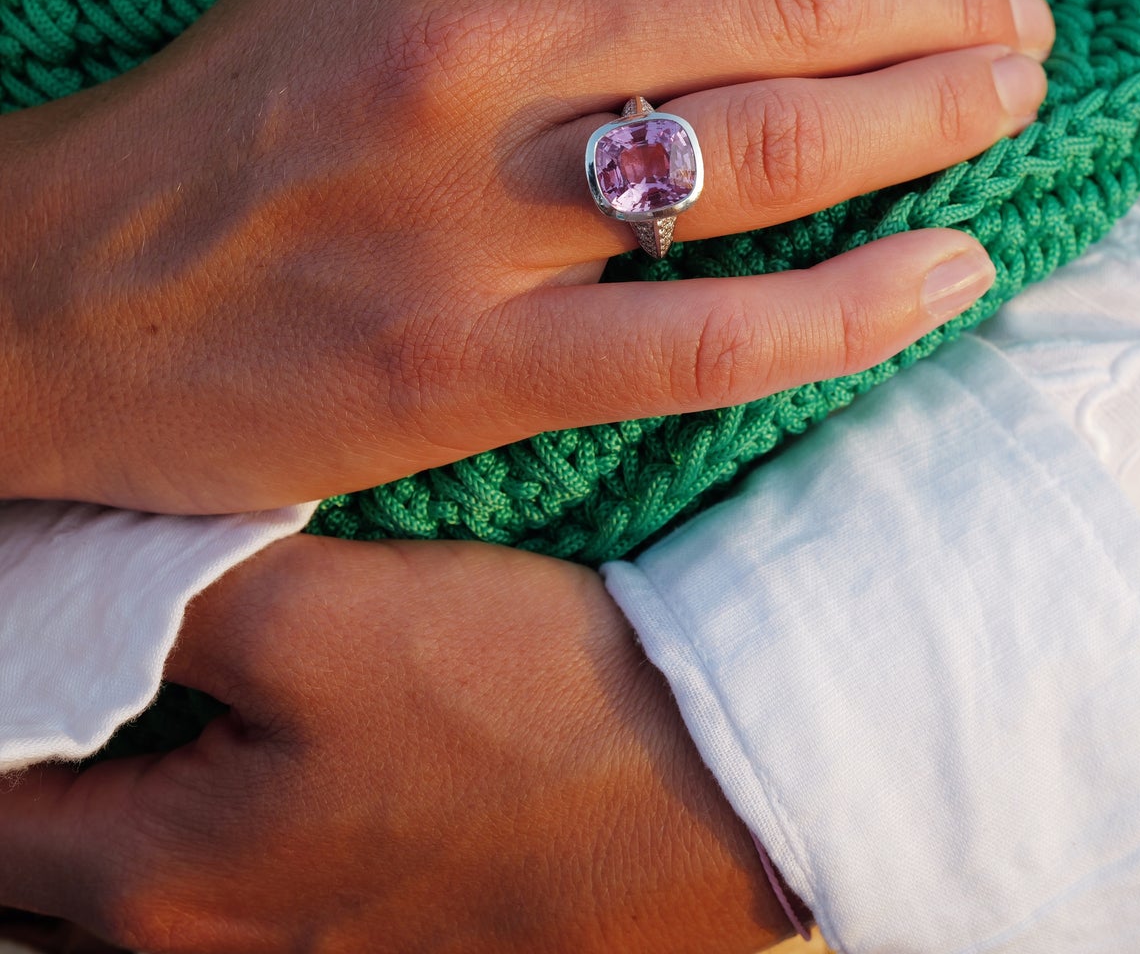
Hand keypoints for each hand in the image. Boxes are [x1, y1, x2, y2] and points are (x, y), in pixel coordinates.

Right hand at [0, 0, 1050, 512]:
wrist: (59, 287)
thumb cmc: (246, 116)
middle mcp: (471, 44)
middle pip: (783, 5)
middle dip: (941, 14)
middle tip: (1022, 31)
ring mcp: (475, 213)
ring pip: (771, 149)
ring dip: (931, 119)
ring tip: (1013, 106)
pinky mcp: (470, 364)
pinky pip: (716, 336)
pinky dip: (859, 302)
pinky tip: (951, 268)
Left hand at [0, 535, 798, 953]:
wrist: (718, 792)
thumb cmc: (523, 704)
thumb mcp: (326, 623)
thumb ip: (163, 604)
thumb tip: (59, 572)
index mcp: (155, 887)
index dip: (2, 682)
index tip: (33, 611)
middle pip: (39, 895)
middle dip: (37, 782)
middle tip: (81, 686)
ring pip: (129, 932)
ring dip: (106, 849)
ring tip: (144, 750)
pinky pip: (243, 930)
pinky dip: (204, 877)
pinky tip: (258, 805)